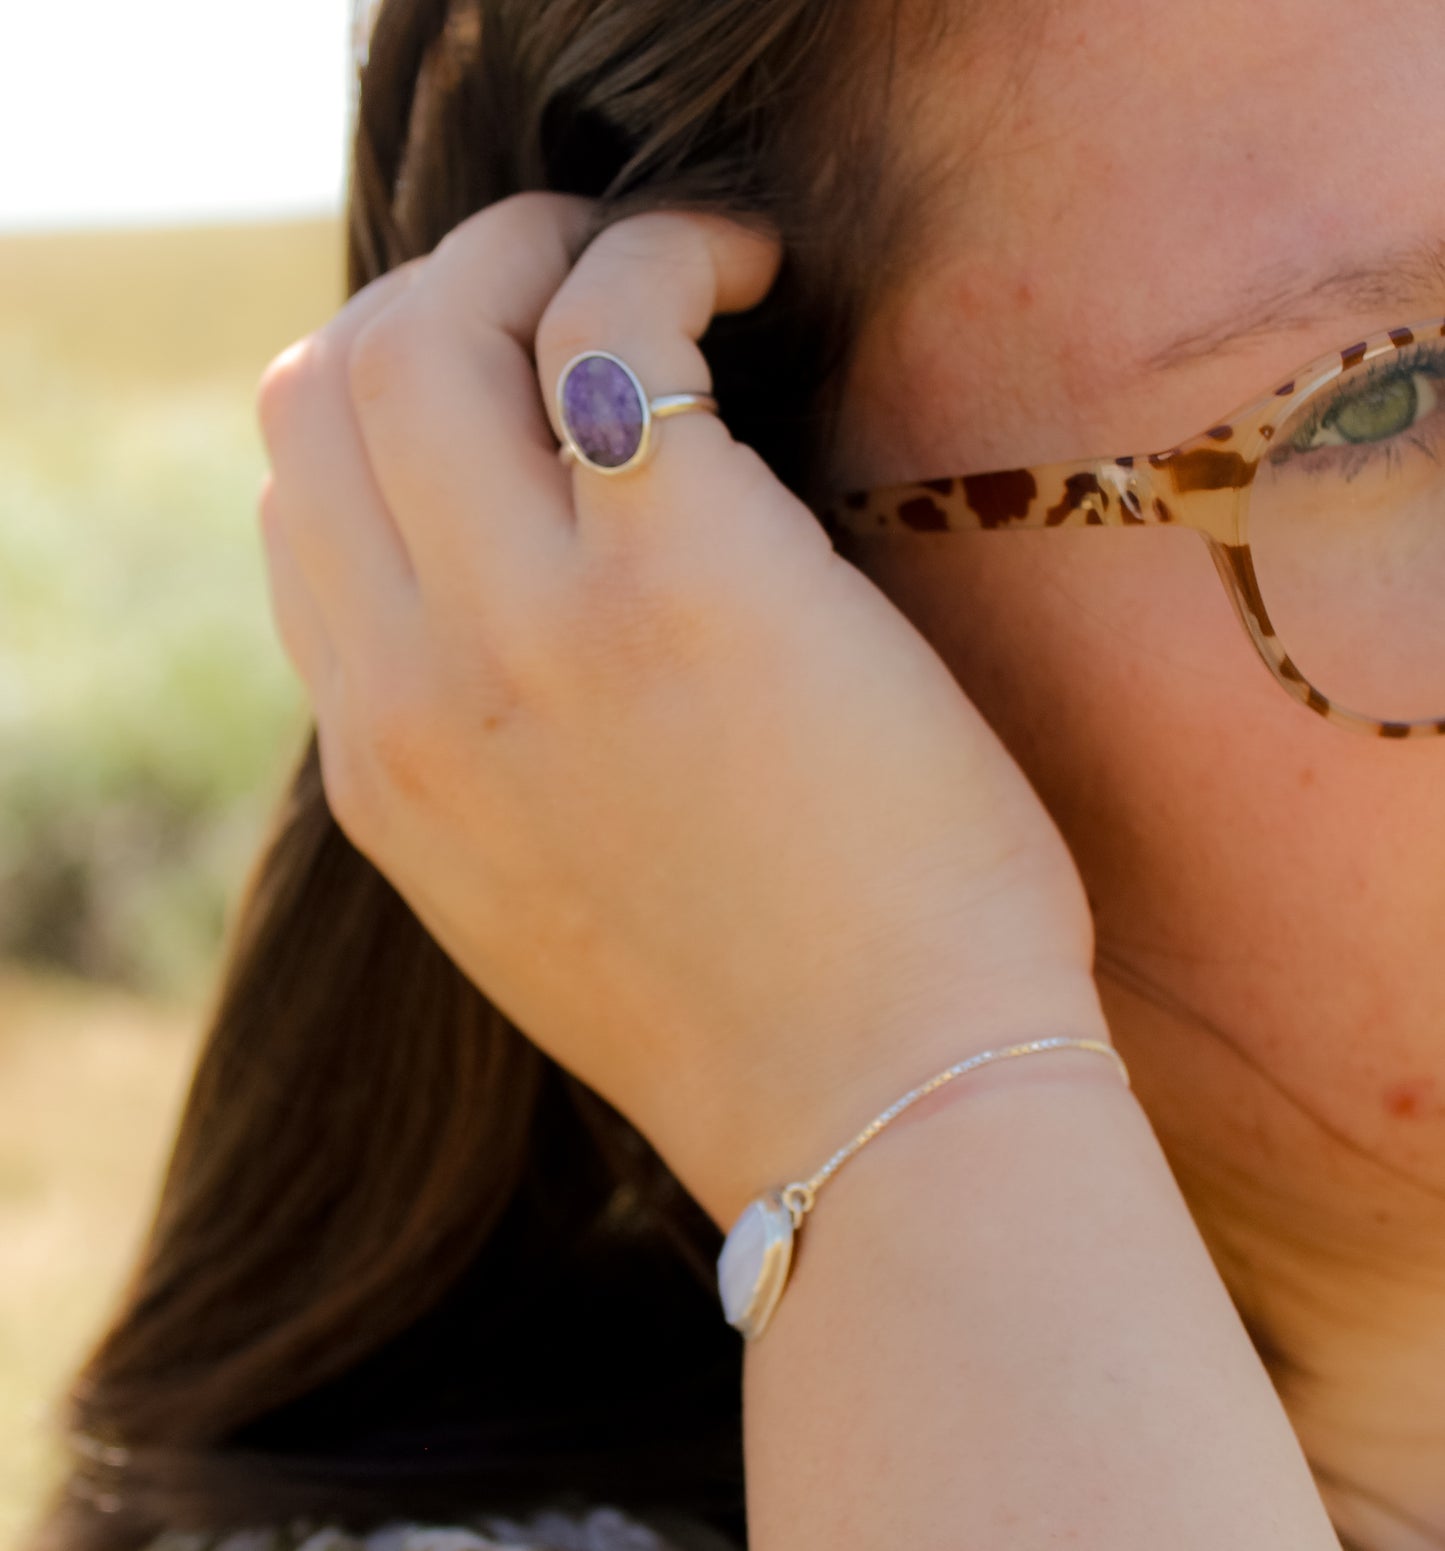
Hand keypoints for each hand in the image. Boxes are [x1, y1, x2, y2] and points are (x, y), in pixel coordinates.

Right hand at [254, 192, 1106, 1228]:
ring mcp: (531, 630)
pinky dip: (669, 253)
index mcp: (383, 765)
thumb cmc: (758, 1007)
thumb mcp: (538, 896)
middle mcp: (419, 687)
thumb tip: (498, 598)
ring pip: (430, 327)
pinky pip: (613, 324)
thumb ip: (476, 749)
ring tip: (676, 264)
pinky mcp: (683, 579)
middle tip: (584, 276)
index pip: (301, 504)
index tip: (516, 379)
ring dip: (544, 244)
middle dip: (450, 284)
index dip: (399, 404)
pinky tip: (752, 276)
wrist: (880, 1114)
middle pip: (335, 383)